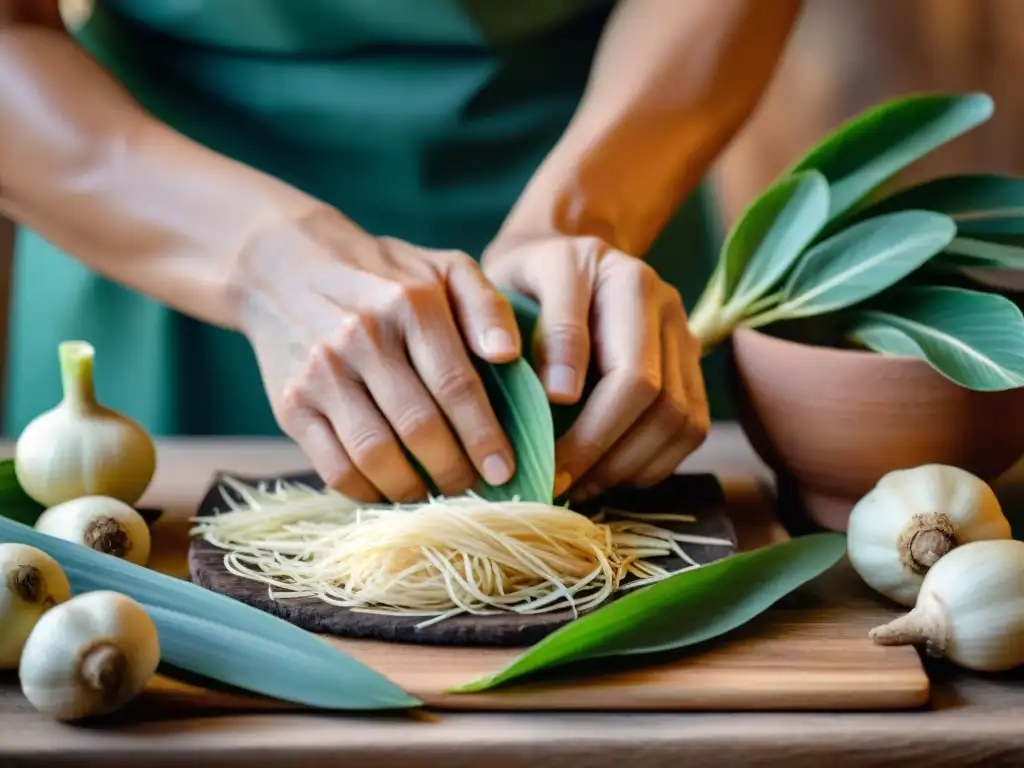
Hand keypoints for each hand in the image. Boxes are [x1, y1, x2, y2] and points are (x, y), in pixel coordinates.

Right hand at [237, 206, 522, 502]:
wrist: (286, 267)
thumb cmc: (385, 276)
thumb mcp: (444, 268)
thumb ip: (486, 305)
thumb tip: (507, 353)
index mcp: (410, 303)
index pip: (456, 385)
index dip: (484, 436)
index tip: (503, 469)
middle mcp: (362, 337)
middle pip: (419, 426)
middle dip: (454, 469)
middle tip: (472, 486)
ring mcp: (321, 373)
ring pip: (376, 455)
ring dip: (413, 488)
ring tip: (434, 493)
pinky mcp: (291, 404)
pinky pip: (334, 467)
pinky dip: (368, 492)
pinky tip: (391, 490)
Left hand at [482, 235, 708, 501]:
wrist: (562, 262)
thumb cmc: (520, 286)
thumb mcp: (498, 290)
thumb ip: (516, 330)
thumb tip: (557, 396)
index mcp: (604, 270)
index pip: (601, 350)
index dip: (581, 415)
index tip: (538, 448)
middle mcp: (656, 296)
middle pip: (649, 389)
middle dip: (599, 445)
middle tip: (555, 480)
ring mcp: (682, 330)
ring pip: (677, 415)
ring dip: (626, 463)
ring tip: (578, 485)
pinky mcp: (693, 363)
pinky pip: (690, 428)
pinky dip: (652, 463)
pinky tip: (608, 475)